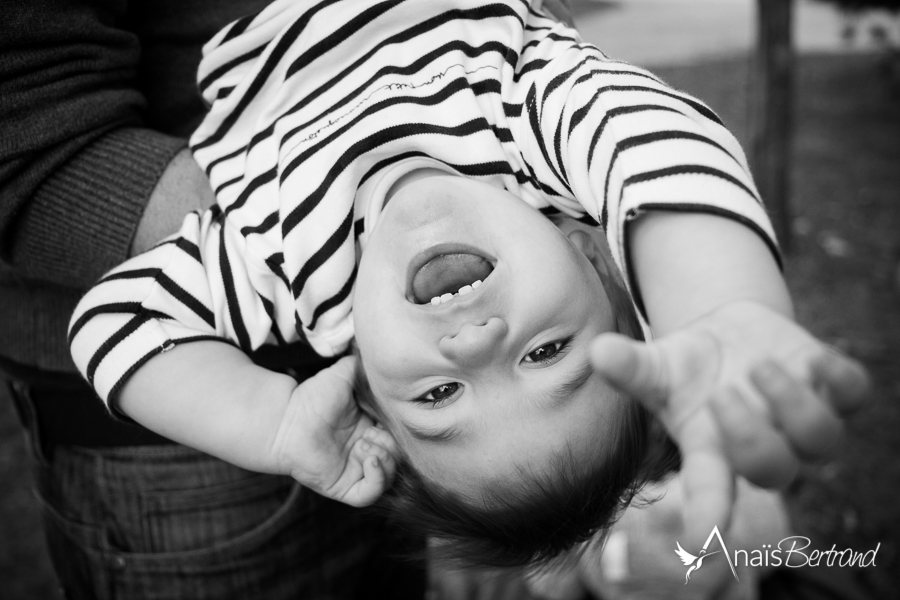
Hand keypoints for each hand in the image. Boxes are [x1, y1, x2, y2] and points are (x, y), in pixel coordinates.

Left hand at [270, 355, 397, 506]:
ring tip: (365, 445)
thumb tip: (385, 355)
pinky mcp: (344, 487)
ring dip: (385, 460)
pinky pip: (370, 494)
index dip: (400, 428)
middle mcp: (366, 451)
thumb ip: (366, 365)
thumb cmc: (313, 396)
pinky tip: (369, 459)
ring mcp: (356, 471)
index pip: (400, 435)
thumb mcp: (347, 374)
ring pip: (389, 477)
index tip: (390, 417)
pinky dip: (377, 479)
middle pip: (399, 457)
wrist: (286, 417)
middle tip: (374, 432)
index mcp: (371, 428)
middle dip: (393, 445)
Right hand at [590, 301, 869, 544]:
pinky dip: (837, 379)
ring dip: (792, 404)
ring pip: (821, 438)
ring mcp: (800, 420)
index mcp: (712, 451)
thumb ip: (630, 367)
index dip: (708, 518)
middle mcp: (761, 446)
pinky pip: (852, 394)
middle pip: (774, 471)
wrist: (732, 337)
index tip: (699, 544)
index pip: (711, 493)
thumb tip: (597, 351)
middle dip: (752, 437)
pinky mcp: (832, 387)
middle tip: (722, 394)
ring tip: (759, 367)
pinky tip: (813, 359)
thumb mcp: (655, 366)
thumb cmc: (686, 366)